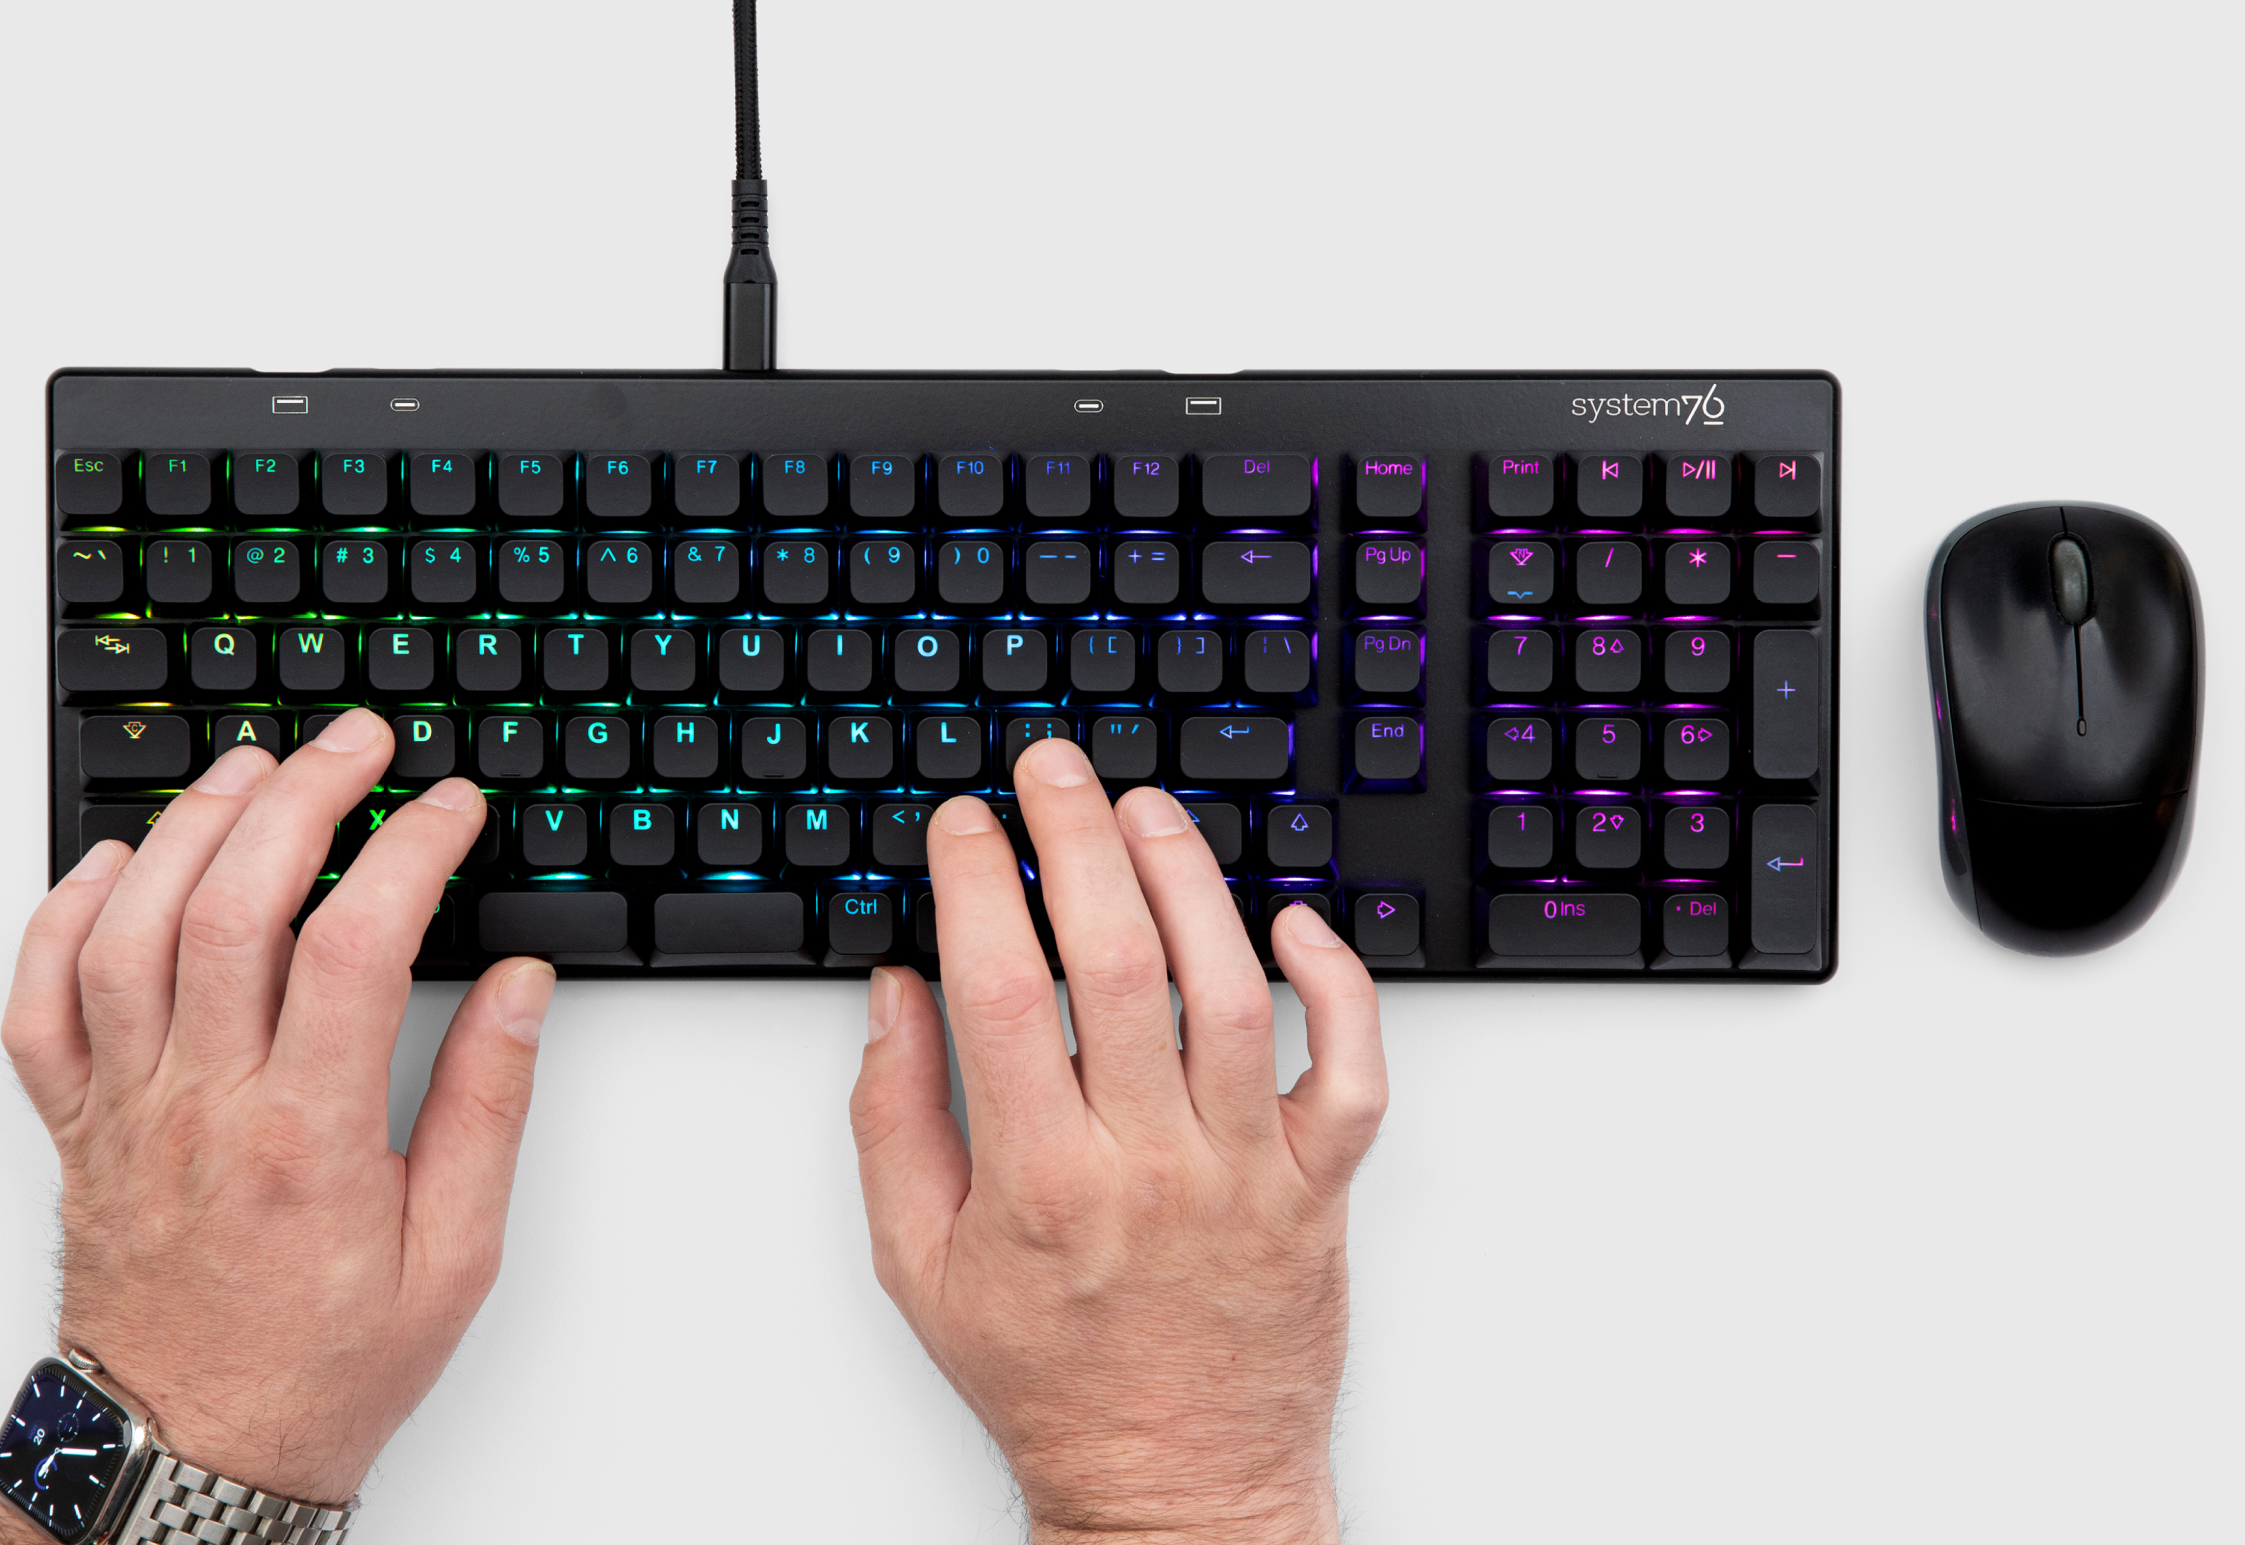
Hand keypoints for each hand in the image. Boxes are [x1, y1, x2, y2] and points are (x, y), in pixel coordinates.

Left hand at [0, 710, 552, 1540]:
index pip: (351, 944)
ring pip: (129, 931)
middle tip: (355, 746)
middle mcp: (202, 1106)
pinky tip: (116, 864)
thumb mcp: (454, 1253)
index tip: (449, 809)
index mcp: (304, 1136)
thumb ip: (485, 1108)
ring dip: (190, 830)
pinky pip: (38, 1004)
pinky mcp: (78, 1125)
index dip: (407, 851)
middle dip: (300, 796)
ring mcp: (127, 1109)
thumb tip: (520, 992)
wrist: (192, 1448)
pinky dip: (64, 916)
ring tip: (252, 770)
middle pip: (229, 906)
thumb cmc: (321, 1363)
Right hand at [850, 740, 1387, 1544]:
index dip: (979, 885)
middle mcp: (1148, 1165)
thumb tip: (899, 993)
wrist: (1176, 1482)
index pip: (1003, 992)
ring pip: (1229, 990)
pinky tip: (1295, 924)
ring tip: (1144, 811)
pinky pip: (1351, 1069)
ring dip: (1187, 880)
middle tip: (1053, 771)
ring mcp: (1246, 1171)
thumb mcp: (918, 1265)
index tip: (966, 826)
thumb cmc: (1051, 1378)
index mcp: (1038, 1182)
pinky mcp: (1319, 1186)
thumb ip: (893, 1121)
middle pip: (1118, 962)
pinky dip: (1338, 986)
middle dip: (1075, 841)